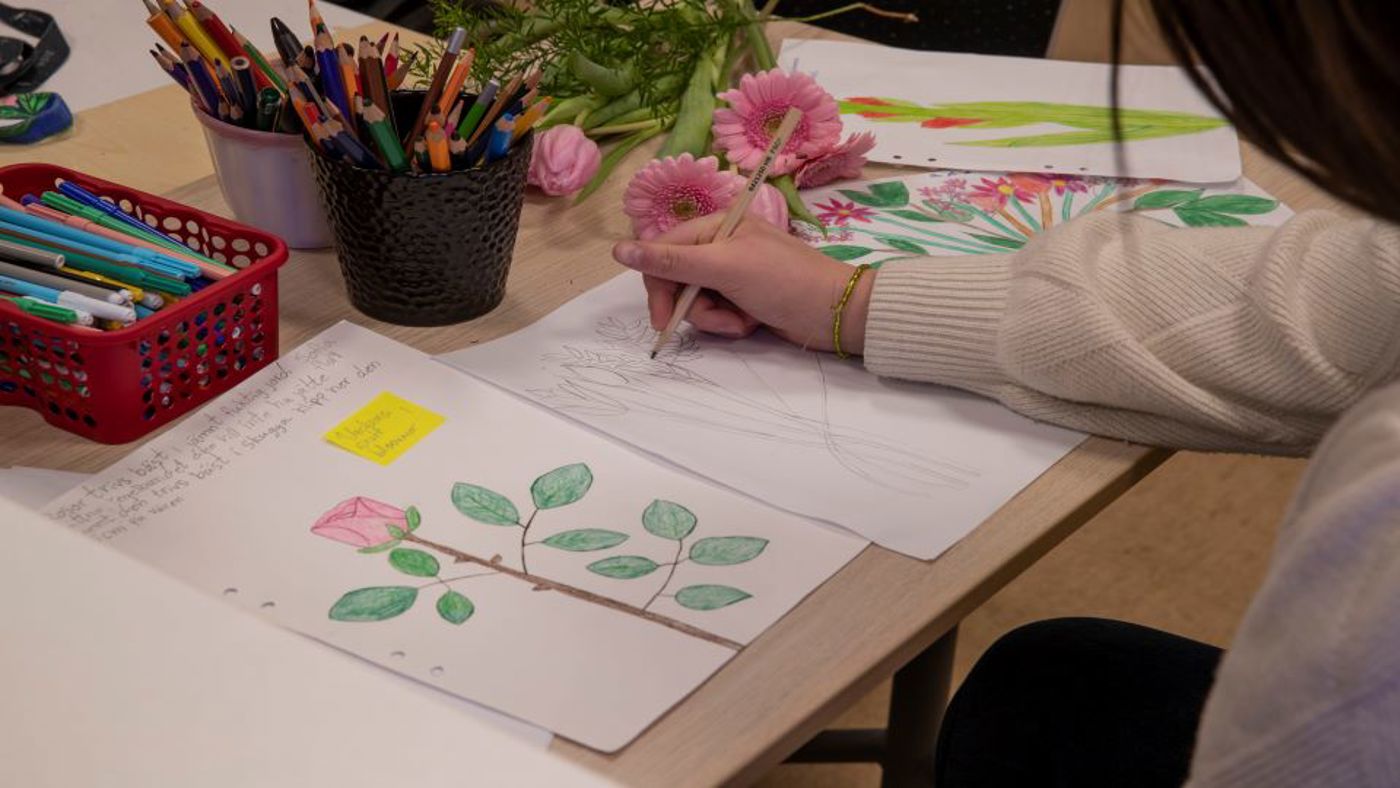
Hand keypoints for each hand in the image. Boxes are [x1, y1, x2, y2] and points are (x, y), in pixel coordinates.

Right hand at [611, 214, 874, 353]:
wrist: (835, 313)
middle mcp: (719, 244)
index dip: (659, 287)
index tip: (664, 321)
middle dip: (692, 306)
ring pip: (693, 301)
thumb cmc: (783, 281)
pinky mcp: (741, 296)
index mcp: (714, 225)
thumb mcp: (724, 268)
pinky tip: (751, 322)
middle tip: (718, 321)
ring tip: (742, 321)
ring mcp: (731, 272)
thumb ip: (671, 261)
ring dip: (714, 318)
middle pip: (675, 280)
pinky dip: (728, 323)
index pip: (662, 253)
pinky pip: (714, 312)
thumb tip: (618, 250)